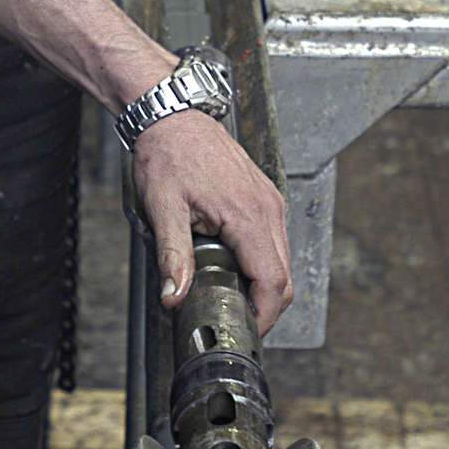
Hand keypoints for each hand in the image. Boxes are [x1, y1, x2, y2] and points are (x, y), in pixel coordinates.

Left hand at [131, 111, 292, 332]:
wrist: (174, 118)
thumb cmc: (169, 155)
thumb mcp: (164, 209)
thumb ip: (172, 256)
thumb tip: (174, 296)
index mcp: (248, 215)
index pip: (273, 280)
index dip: (265, 314)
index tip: (248, 331)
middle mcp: (268, 209)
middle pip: (284, 275)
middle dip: (267, 306)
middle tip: (238, 322)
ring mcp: (270, 202)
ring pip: (282, 259)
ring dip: (265, 284)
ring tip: (234, 299)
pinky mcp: (265, 198)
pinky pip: (274, 240)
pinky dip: (263, 262)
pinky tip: (236, 268)